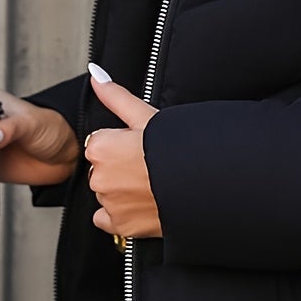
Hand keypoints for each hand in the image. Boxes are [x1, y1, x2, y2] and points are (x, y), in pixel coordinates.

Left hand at [83, 64, 161, 239]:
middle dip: (120, 168)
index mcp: (100, 147)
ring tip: (151, 185)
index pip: (101, 144)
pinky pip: (108, 219)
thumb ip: (115, 96)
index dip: (122, 145)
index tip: (141, 148)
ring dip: (123, 191)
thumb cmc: (178, 148)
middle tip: (148, 167)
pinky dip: (120, 214)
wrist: (205, 184)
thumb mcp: (146, 115)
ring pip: (108, 194)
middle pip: (103, 170)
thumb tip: (95, 75)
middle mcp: (99, 177)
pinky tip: (142, 204)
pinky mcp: (121, 226)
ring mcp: (110, 204)